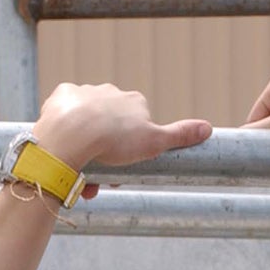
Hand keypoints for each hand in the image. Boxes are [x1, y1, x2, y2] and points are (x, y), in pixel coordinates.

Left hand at [32, 83, 210, 176]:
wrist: (72, 134)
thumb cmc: (113, 140)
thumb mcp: (153, 143)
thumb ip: (179, 135)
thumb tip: (208, 129)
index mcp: (134, 101)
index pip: (138, 127)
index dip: (133, 150)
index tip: (126, 168)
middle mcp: (110, 92)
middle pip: (112, 126)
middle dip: (108, 153)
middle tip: (102, 178)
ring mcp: (85, 93)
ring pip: (88, 123)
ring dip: (87, 146)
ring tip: (82, 171)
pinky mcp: (61, 97)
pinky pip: (64, 114)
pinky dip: (66, 130)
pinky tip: (66, 146)